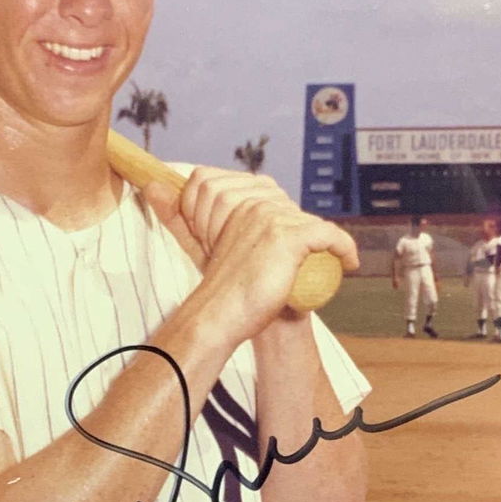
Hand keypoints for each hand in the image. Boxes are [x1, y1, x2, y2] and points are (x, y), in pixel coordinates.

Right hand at [147, 165, 357, 345]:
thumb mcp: (197, 240)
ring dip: (320, 241)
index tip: (275, 238)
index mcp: (229, 195)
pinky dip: (343, 248)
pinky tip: (349, 262)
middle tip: (297, 255)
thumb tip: (151, 186)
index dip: (273, 211)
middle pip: (288, 204)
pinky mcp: (288, 237)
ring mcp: (270, 217)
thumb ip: (175, 212)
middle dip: (298, 226)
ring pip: (309, 220)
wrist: (218, 315)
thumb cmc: (212, 282)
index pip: (264, 189)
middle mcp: (251, 200)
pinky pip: (328, 236)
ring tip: (321, 262)